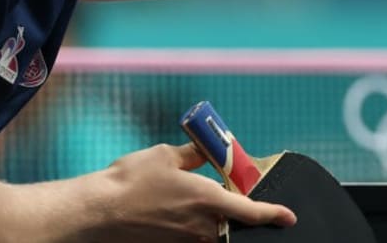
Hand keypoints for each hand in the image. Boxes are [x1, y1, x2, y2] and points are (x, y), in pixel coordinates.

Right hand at [89, 143, 295, 241]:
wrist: (98, 213)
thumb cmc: (130, 182)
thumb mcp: (166, 157)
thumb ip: (193, 156)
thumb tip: (207, 153)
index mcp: (208, 200)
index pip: (251, 212)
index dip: (273, 214)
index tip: (287, 217)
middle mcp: (202, 227)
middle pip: (230, 222)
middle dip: (228, 208)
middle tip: (212, 191)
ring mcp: (186, 242)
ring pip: (209, 231)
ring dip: (205, 217)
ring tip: (178, 200)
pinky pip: (189, 237)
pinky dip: (187, 226)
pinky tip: (165, 213)